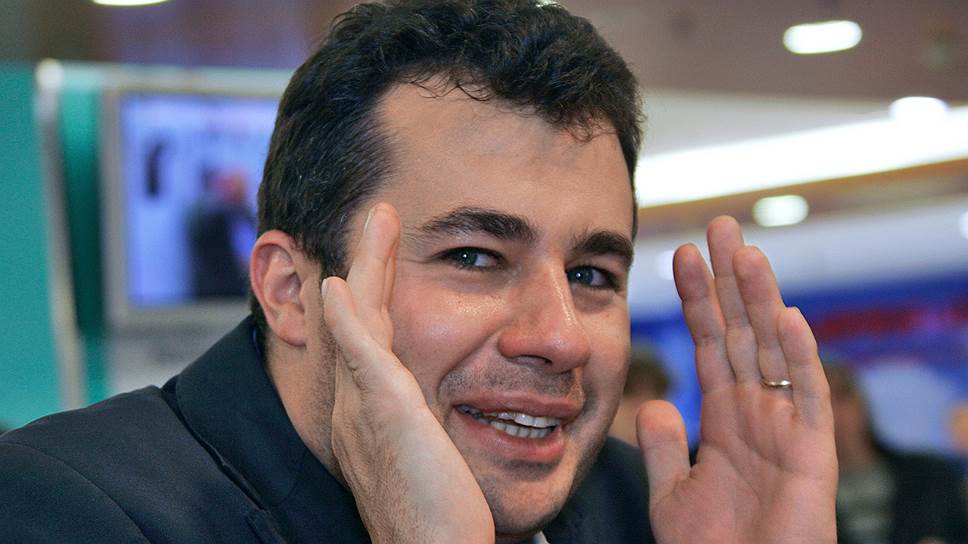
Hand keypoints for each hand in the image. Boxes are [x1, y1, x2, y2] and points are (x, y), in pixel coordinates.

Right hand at [322, 203, 494, 543]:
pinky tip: (338, 285)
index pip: (374, 343)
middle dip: (368, 266)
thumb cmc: (443, 525)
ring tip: (375, 220)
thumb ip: (435, 433)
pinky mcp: (384, 412)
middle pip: (360, 320)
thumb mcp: (437, 465)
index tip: (382, 266)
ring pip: (360, 320)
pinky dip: (347, 315)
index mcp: (374, 419)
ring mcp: (366, 409)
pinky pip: (360, 351)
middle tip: (377, 219)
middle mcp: (358, 410)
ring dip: (366, 267)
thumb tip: (451, 420)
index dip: (375, 299)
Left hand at [638, 216, 837, 542]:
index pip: (710, 342)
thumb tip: (652, 401)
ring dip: (760, 300)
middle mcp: (757, 411)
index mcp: (725, 416)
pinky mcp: (811, 454)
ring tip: (745, 251)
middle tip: (721, 226)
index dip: (697, 300)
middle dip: (731, 280)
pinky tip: (786, 316)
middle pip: (743, 331)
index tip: (681, 255)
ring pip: (774, 349)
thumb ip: (662, 446)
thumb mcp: (672, 491)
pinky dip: (799, 357)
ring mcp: (786, 427)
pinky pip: (807, 397)